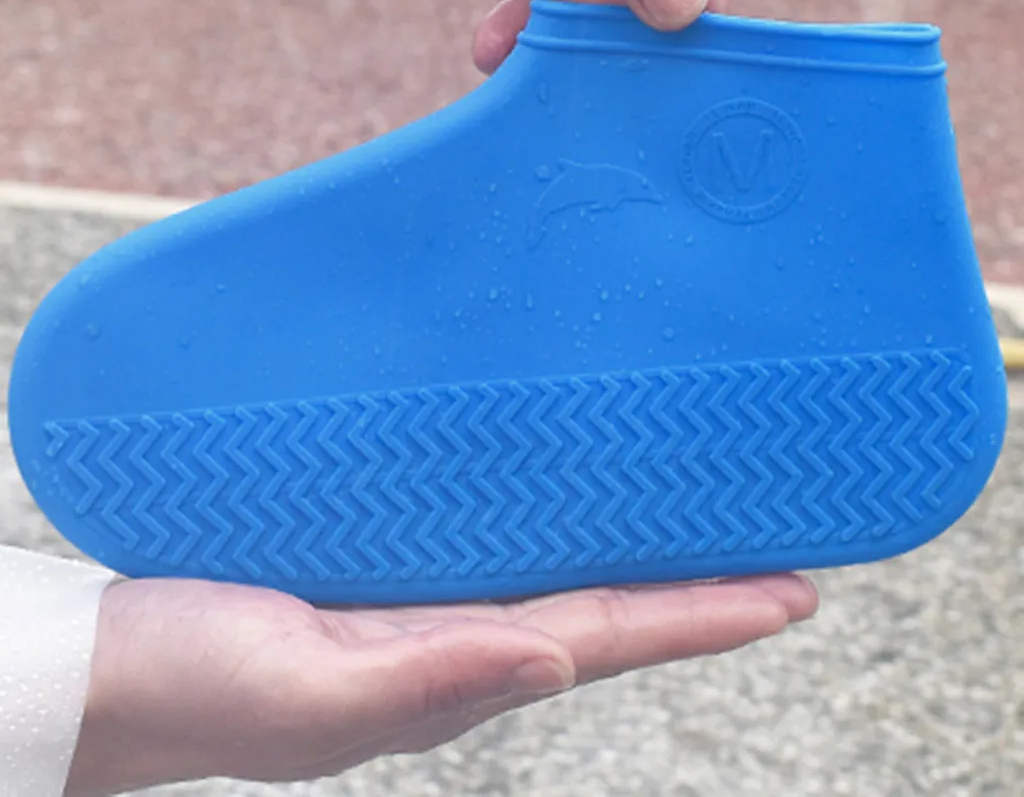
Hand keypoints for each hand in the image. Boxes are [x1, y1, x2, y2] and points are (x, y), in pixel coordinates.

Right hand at [66, 573, 815, 794]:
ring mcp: (422, 602)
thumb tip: (552, 655)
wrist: (108, 667)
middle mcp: (457, 636)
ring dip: (631, 550)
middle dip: (695, 582)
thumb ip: (428, 681)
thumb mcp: (306, 694)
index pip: (610, 633)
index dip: (706, 613)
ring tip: (694, 513)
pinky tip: (562, 494)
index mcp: (455, 667)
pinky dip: (549, 521)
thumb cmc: (192, 685)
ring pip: (557, 569)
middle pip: (606, 603)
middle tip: (772, 542)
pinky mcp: (382, 567)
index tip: (792, 589)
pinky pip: (491, 541)